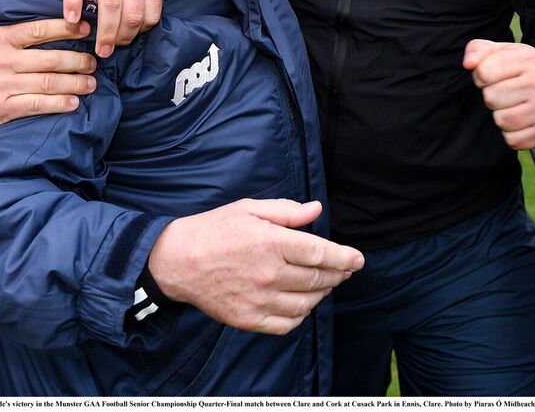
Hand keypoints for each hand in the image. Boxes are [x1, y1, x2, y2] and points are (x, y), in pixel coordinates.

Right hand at [0, 0, 97, 134]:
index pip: (38, 30)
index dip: (65, 28)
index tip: (84, 27)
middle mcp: (5, 62)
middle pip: (51, 59)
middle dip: (78, 59)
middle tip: (95, 59)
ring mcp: (5, 86)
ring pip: (49, 83)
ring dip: (75, 82)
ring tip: (92, 81)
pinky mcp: (2, 109)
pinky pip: (37, 106)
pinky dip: (58, 104)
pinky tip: (74, 103)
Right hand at [59, 0, 161, 57]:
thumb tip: (147, 13)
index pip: (151, 11)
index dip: (141, 32)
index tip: (129, 39)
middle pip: (131, 14)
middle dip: (122, 39)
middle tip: (111, 50)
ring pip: (109, 6)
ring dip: (103, 33)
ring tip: (96, 49)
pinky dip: (74, 5)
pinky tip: (72, 21)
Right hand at [148, 199, 363, 335]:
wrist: (176, 260)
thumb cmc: (212, 230)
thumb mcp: (248, 209)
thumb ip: (285, 211)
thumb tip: (316, 210)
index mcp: (271, 243)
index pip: (320, 254)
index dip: (344, 257)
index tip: (358, 259)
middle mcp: (269, 274)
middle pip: (317, 279)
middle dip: (337, 274)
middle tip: (344, 270)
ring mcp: (259, 300)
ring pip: (306, 303)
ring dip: (321, 294)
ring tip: (325, 284)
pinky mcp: (248, 319)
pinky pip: (287, 324)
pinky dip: (301, 316)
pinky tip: (302, 304)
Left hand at [463, 39, 534, 149]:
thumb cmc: (522, 70)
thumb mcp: (502, 51)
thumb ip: (478, 49)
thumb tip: (468, 64)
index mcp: (529, 60)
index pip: (483, 72)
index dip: (482, 76)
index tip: (493, 76)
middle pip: (491, 98)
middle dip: (491, 96)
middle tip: (505, 93)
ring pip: (501, 121)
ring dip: (501, 115)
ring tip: (513, 106)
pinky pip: (513, 140)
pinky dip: (511, 134)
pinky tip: (521, 121)